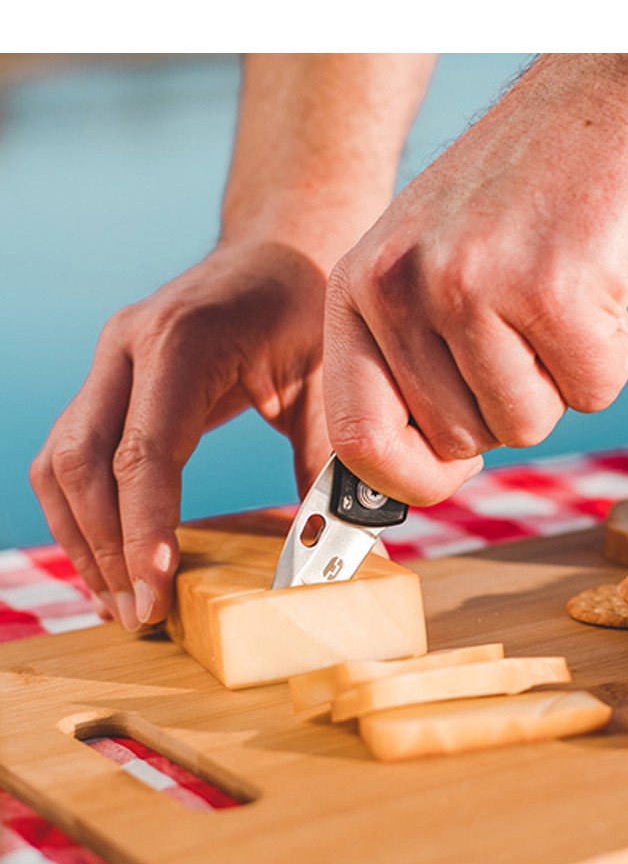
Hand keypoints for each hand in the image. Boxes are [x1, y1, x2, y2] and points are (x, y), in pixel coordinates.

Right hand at [31, 238, 331, 628]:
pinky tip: (111, 560)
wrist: (282, 249)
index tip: (154, 591)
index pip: (142, 452)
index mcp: (181, 342)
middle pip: (80, 463)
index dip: (143, 529)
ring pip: (59, 464)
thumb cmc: (309, 309)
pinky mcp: (107, 383)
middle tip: (139, 614)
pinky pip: (69, 456)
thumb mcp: (330, 379)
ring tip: (120, 603)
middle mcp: (126, 348)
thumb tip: (331, 547)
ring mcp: (107, 363)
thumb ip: (327, 459)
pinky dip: (82, 514)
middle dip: (104, 549)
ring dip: (81, 540)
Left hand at [323, 54, 627, 505]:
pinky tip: (599, 284)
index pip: (357, 438)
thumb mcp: (429, 265)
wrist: (609, 99)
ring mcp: (475, 286)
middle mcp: (402, 286)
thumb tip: (409, 486)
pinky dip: (612, 354)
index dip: (406, 481)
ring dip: (561, 378)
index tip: (444, 481)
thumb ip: (408, 364)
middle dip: (508, 405)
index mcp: (358, 287)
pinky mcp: (555, 291)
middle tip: (526, 323)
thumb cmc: (524, 196)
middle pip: (461, 441)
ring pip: (528, 425)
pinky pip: (594, 392)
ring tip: (559, 294)